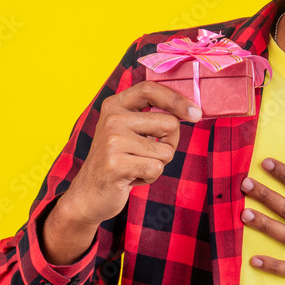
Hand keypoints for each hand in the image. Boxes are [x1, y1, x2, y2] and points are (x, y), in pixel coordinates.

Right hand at [42, 81, 200, 263]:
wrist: (87, 194)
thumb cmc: (118, 160)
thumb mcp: (128, 130)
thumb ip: (150, 116)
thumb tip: (192, 110)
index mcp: (115, 105)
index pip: (150, 89)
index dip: (177, 99)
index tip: (196, 113)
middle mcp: (112, 119)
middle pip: (170, 124)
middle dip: (170, 144)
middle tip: (148, 154)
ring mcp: (112, 141)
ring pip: (166, 150)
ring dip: (158, 163)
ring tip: (135, 166)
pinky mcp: (116, 164)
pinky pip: (157, 168)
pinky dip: (150, 177)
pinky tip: (131, 177)